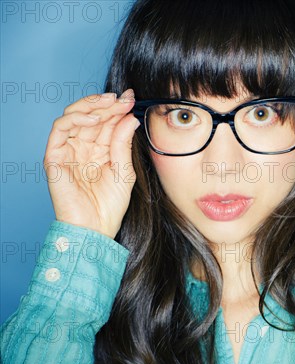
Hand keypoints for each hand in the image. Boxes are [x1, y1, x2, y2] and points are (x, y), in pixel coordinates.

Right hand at [43, 89, 139, 238]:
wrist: (95, 229)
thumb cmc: (110, 206)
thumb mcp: (124, 171)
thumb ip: (123, 143)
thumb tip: (129, 117)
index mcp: (100, 150)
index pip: (107, 122)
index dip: (118, 108)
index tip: (132, 98)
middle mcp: (83, 148)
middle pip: (92, 116)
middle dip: (108, 104)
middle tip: (124, 97)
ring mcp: (68, 151)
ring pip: (74, 116)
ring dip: (92, 106)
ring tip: (110, 103)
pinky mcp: (55, 157)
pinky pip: (60, 129)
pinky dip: (75, 118)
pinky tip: (94, 118)